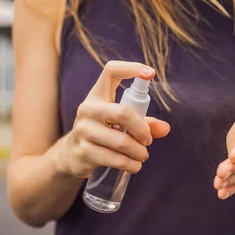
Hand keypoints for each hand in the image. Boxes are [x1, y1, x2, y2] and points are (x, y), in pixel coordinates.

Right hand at [49, 61, 170, 177]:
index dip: (131, 68)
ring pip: (122, 141)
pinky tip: (135, 165)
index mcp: (97, 95)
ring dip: (139, 152)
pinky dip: (131, 165)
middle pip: (123, 113)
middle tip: (148, 140)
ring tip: (143, 155)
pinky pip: (115, 159)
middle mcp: (88, 109)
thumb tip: (165, 128)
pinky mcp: (84, 152)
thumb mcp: (119, 123)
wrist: (70, 155)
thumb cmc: (101, 132)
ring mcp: (83, 131)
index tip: (151, 74)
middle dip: (142, 129)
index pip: (111, 71)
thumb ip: (144, 123)